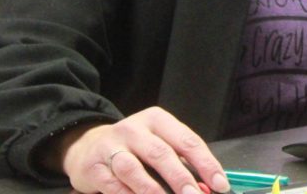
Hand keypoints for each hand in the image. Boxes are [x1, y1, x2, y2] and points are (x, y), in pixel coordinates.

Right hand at [57, 107, 228, 193]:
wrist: (86, 146)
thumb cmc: (133, 147)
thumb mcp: (158, 142)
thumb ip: (180, 162)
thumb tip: (206, 186)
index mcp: (157, 120)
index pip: (188, 141)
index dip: (206, 164)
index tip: (220, 184)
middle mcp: (134, 129)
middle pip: (162, 154)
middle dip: (181, 179)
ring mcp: (111, 147)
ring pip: (134, 170)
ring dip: (153, 191)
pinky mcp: (94, 168)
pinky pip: (114, 186)